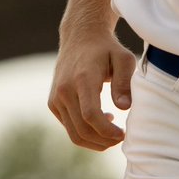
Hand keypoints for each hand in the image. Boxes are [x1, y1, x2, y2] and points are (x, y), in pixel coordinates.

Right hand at [48, 28, 135, 150]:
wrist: (80, 37)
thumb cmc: (107, 49)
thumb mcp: (123, 59)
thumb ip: (125, 82)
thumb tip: (124, 107)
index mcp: (82, 79)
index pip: (90, 115)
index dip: (107, 131)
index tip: (123, 134)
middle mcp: (64, 90)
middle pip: (82, 129)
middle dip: (104, 141)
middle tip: (121, 137)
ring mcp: (56, 98)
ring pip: (73, 133)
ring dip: (95, 141)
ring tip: (113, 133)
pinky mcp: (53, 103)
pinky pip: (68, 127)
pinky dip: (84, 132)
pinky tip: (100, 120)